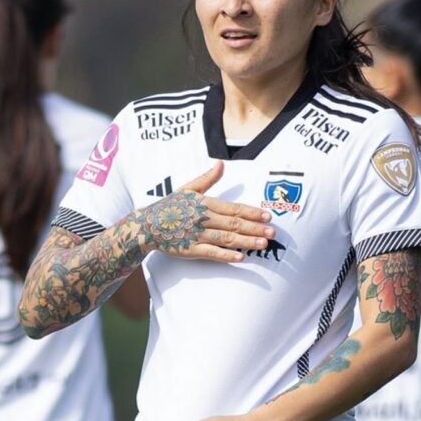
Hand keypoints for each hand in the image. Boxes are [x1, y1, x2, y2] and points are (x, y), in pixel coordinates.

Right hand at [137, 162, 274, 261]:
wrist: (146, 225)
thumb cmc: (169, 206)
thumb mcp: (187, 188)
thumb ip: (207, 178)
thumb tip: (221, 163)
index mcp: (205, 203)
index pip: (234, 208)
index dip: (252, 212)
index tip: (268, 215)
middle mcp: (203, 218)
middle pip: (234, 224)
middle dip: (255, 228)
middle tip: (273, 232)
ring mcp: (197, 235)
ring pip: (227, 238)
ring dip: (246, 241)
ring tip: (263, 244)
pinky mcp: (191, 250)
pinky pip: (212, 253)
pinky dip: (227, 255)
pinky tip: (241, 257)